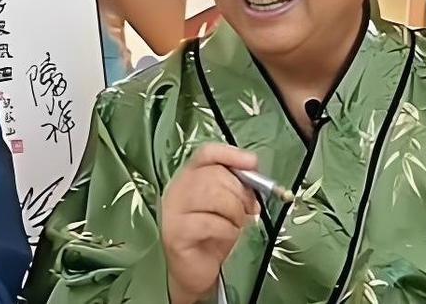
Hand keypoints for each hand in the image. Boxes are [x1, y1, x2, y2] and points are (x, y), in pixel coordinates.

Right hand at [161, 144, 259, 303]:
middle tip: (247, 211)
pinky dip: (227, 230)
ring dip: (234, 212)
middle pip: (215, 174)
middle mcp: (177, 189)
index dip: (230, 154)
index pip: (207, 154)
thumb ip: (237, 185)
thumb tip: (252, 168)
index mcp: (189, 177)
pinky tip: (225, 237)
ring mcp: (173, 210)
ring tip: (235, 225)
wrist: (196, 273)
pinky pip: (210, 222)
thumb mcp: (229, 206)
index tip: (252, 163)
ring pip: (213, 195)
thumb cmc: (213, 237)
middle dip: (240, 193)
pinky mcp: (175, 233)